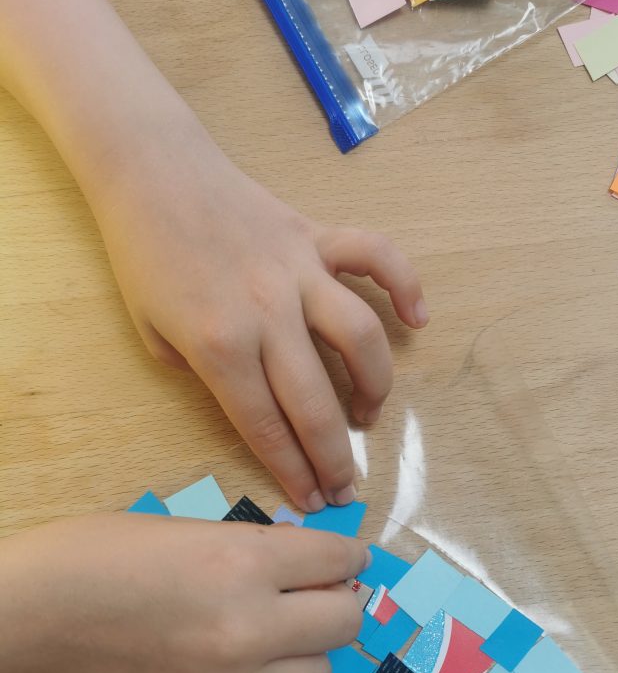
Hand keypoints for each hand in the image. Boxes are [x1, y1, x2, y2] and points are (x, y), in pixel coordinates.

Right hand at [0, 514, 367, 672]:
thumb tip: (309, 564)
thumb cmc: (89, 559)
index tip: (346, 564)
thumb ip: (251, 548)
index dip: (348, 558)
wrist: (15, 626)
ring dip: (301, 654)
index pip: (339, 561)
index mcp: (240, 563)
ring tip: (265, 641)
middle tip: (315, 599)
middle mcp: (246, 631)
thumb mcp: (178, 529)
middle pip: (344, 624)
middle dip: (336, 604)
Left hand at [95, 129, 426, 512]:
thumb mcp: (151, 335)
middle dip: (336, 457)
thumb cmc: (144, 256)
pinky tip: (418, 319)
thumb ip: (201, 376)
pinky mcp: (316, 237)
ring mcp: (298, 272)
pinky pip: (375, 256)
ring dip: (374, 387)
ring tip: (368, 415)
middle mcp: (267, 314)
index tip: (312, 501)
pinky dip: (405, 285)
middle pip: (316, 402)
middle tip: (347, 487)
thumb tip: (249, 398)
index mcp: (219, 346)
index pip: (266, 427)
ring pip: (359, 339)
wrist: (152, 171)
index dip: (294, 472)